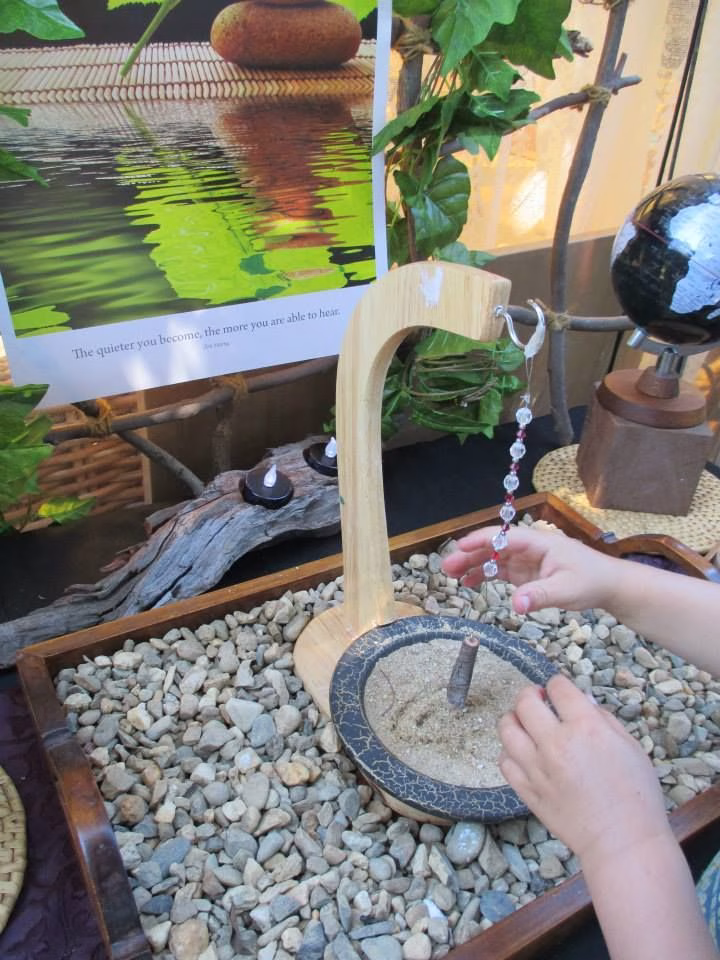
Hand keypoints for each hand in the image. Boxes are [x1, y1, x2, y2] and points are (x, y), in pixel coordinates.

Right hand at [442, 524, 618, 614]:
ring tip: (452, 575)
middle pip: (494, 547)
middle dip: (470, 554)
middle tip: (447, 566)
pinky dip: (485, 575)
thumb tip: (515, 605)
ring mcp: (527, 561)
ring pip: (495, 559)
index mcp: (539, 543)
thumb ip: (540, 596)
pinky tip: (470, 583)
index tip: (460, 547)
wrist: (610, 586)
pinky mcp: (528, 573)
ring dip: (474, 565)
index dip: (481, 540)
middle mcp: (529, 548)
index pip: (504, 538)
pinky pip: (501, 572)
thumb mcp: (568, 589)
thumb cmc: (592, 581)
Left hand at [498, 674, 670, 867]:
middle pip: (525, 702)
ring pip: (506, 728)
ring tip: (525, 723)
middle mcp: (556, 743)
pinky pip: (505, 762)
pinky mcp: (528, 791)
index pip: (558, 687)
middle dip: (530, 694)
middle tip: (538, 699)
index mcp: (586, 728)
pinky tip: (523, 754)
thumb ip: (603, 718)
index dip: (558, 684)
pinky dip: (510, 753)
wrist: (624, 841)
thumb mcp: (630, 746)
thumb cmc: (635, 796)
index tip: (558, 689)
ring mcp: (537, 768)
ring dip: (514, 719)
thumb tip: (581, 701)